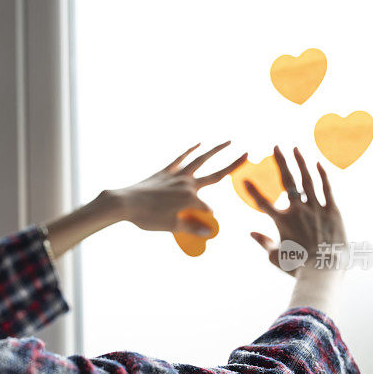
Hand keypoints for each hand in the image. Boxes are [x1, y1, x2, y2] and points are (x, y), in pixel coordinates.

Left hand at [113, 141, 247, 235]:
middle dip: (232, 165)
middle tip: (247, 154)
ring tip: (227, 141)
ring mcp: (176, 175)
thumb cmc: (147, 218)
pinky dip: (189, 151)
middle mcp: (186, 183)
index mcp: (190, 199)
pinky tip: (198, 144)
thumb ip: (192, 228)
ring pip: (200, 160)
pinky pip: (180, 158)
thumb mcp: (171, 227)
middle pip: (215, 174)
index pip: (206, 209)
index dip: (205, 219)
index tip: (199, 227)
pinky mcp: (165, 171)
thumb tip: (210, 231)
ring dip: (215, 150)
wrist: (125, 203)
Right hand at [246, 145, 345, 276]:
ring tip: (295, 148)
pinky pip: (326, 189)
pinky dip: (322, 175)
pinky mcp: (332, 211)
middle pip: (287, 181)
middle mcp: (297, 211)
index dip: (252, 191)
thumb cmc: (298, 267)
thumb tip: (251, 232)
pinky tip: (317, 163)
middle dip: (280, 162)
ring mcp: (316, 209)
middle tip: (276, 146)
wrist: (324, 271)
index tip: (244, 179)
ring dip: (300, 162)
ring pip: (307, 180)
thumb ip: (263, 242)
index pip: (262, 203)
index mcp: (282, 222)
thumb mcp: (275, 257)